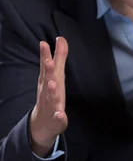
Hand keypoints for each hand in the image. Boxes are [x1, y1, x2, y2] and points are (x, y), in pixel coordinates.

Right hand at [30, 37, 68, 156]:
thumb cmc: (50, 94)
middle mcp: (47, 91)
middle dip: (47, 71)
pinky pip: (57, 117)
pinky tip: (61, 114)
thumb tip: (61, 38)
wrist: (43, 122)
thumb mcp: (55, 75)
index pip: (46, 66)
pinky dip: (59, 116)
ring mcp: (51, 105)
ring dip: (52, 91)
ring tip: (53, 83)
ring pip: (51, 98)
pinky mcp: (57, 118)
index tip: (44, 43)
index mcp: (48, 80)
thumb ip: (59, 57)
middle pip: (47, 80)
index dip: (45, 55)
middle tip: (48, 61)